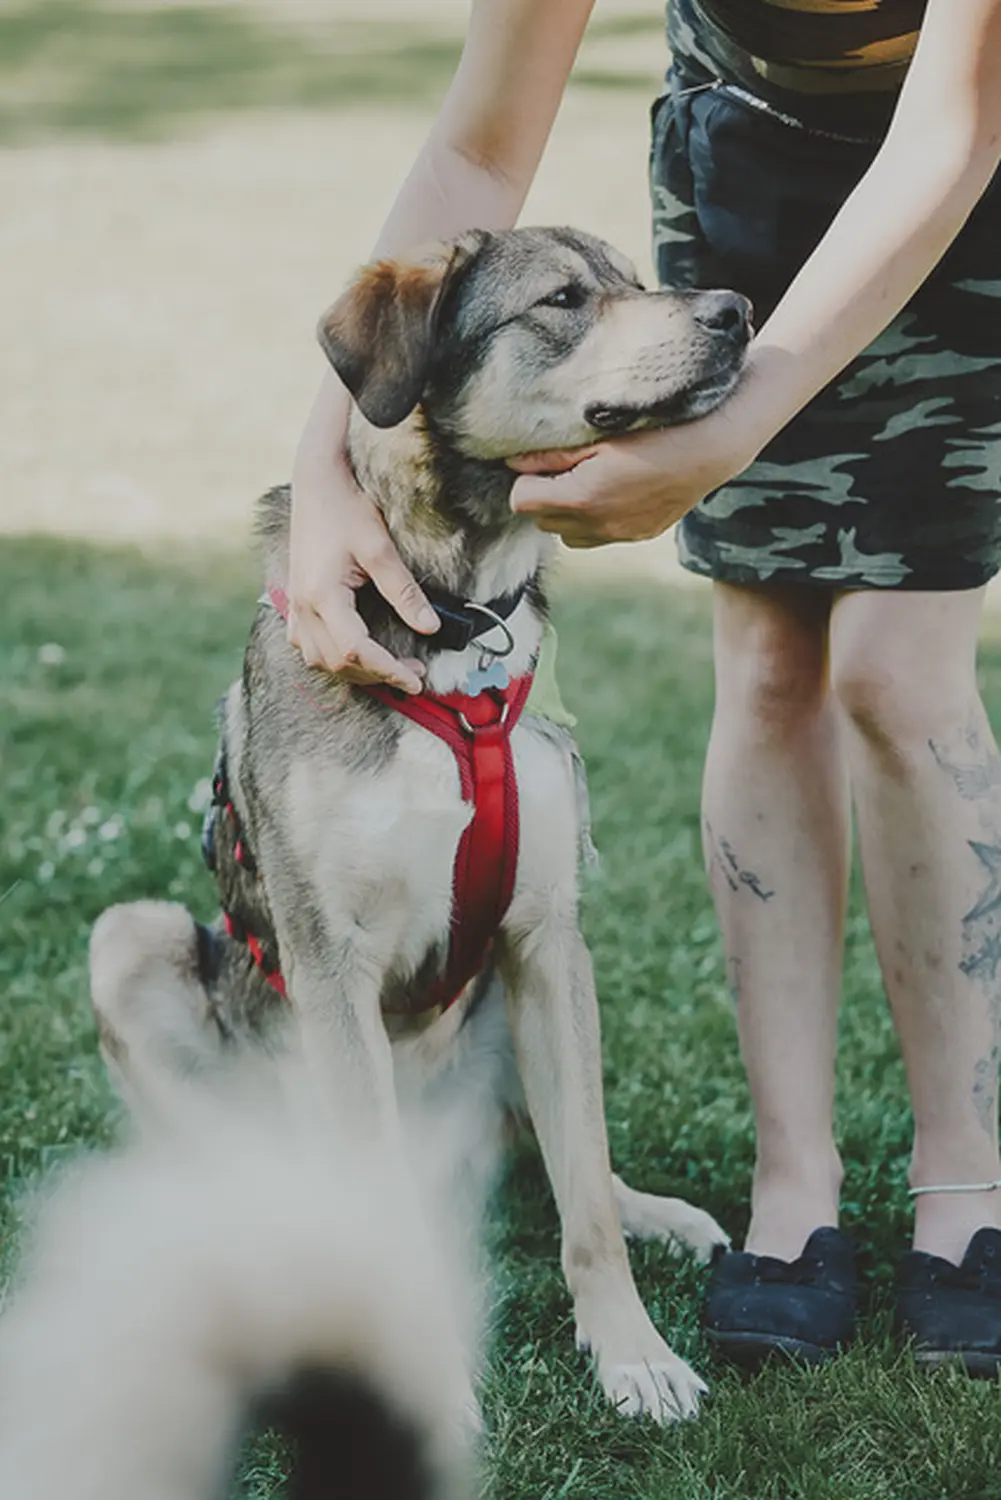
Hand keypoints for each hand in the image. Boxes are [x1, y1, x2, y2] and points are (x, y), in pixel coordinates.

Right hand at [288, 453, 438, 693]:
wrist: (317, 480)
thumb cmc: (347, 507)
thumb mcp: (381, 548)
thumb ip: (405, 592)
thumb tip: (431, 627)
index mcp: (323, 595)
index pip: (357, 651)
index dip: (389, 670)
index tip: (417, 679)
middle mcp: (303, 606)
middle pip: (337, 662)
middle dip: (377, 675)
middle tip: (414, 673)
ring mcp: (295, 604)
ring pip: (319, 659)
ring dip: (354, 671)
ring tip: (390, 667)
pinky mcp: (296, 598)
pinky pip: (307, 644)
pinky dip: (331, 655)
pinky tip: (353, 652)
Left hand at [508, 403, 757, 547]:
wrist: (710, 449)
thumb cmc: (654, 430)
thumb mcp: (598, 436)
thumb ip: (551, 454)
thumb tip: (514, 461)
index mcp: (581, 497)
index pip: (521, 501)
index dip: (527, 479)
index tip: (543, 462)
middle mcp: (596, 525)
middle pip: (541, 520)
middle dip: (545, 496)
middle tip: (566, 468)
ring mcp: (618, 536)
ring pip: (566, 534)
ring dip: (567, 512)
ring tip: (587, 482)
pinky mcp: (636, 536)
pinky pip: (597, 537)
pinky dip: (593, 520)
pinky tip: (613, 493)